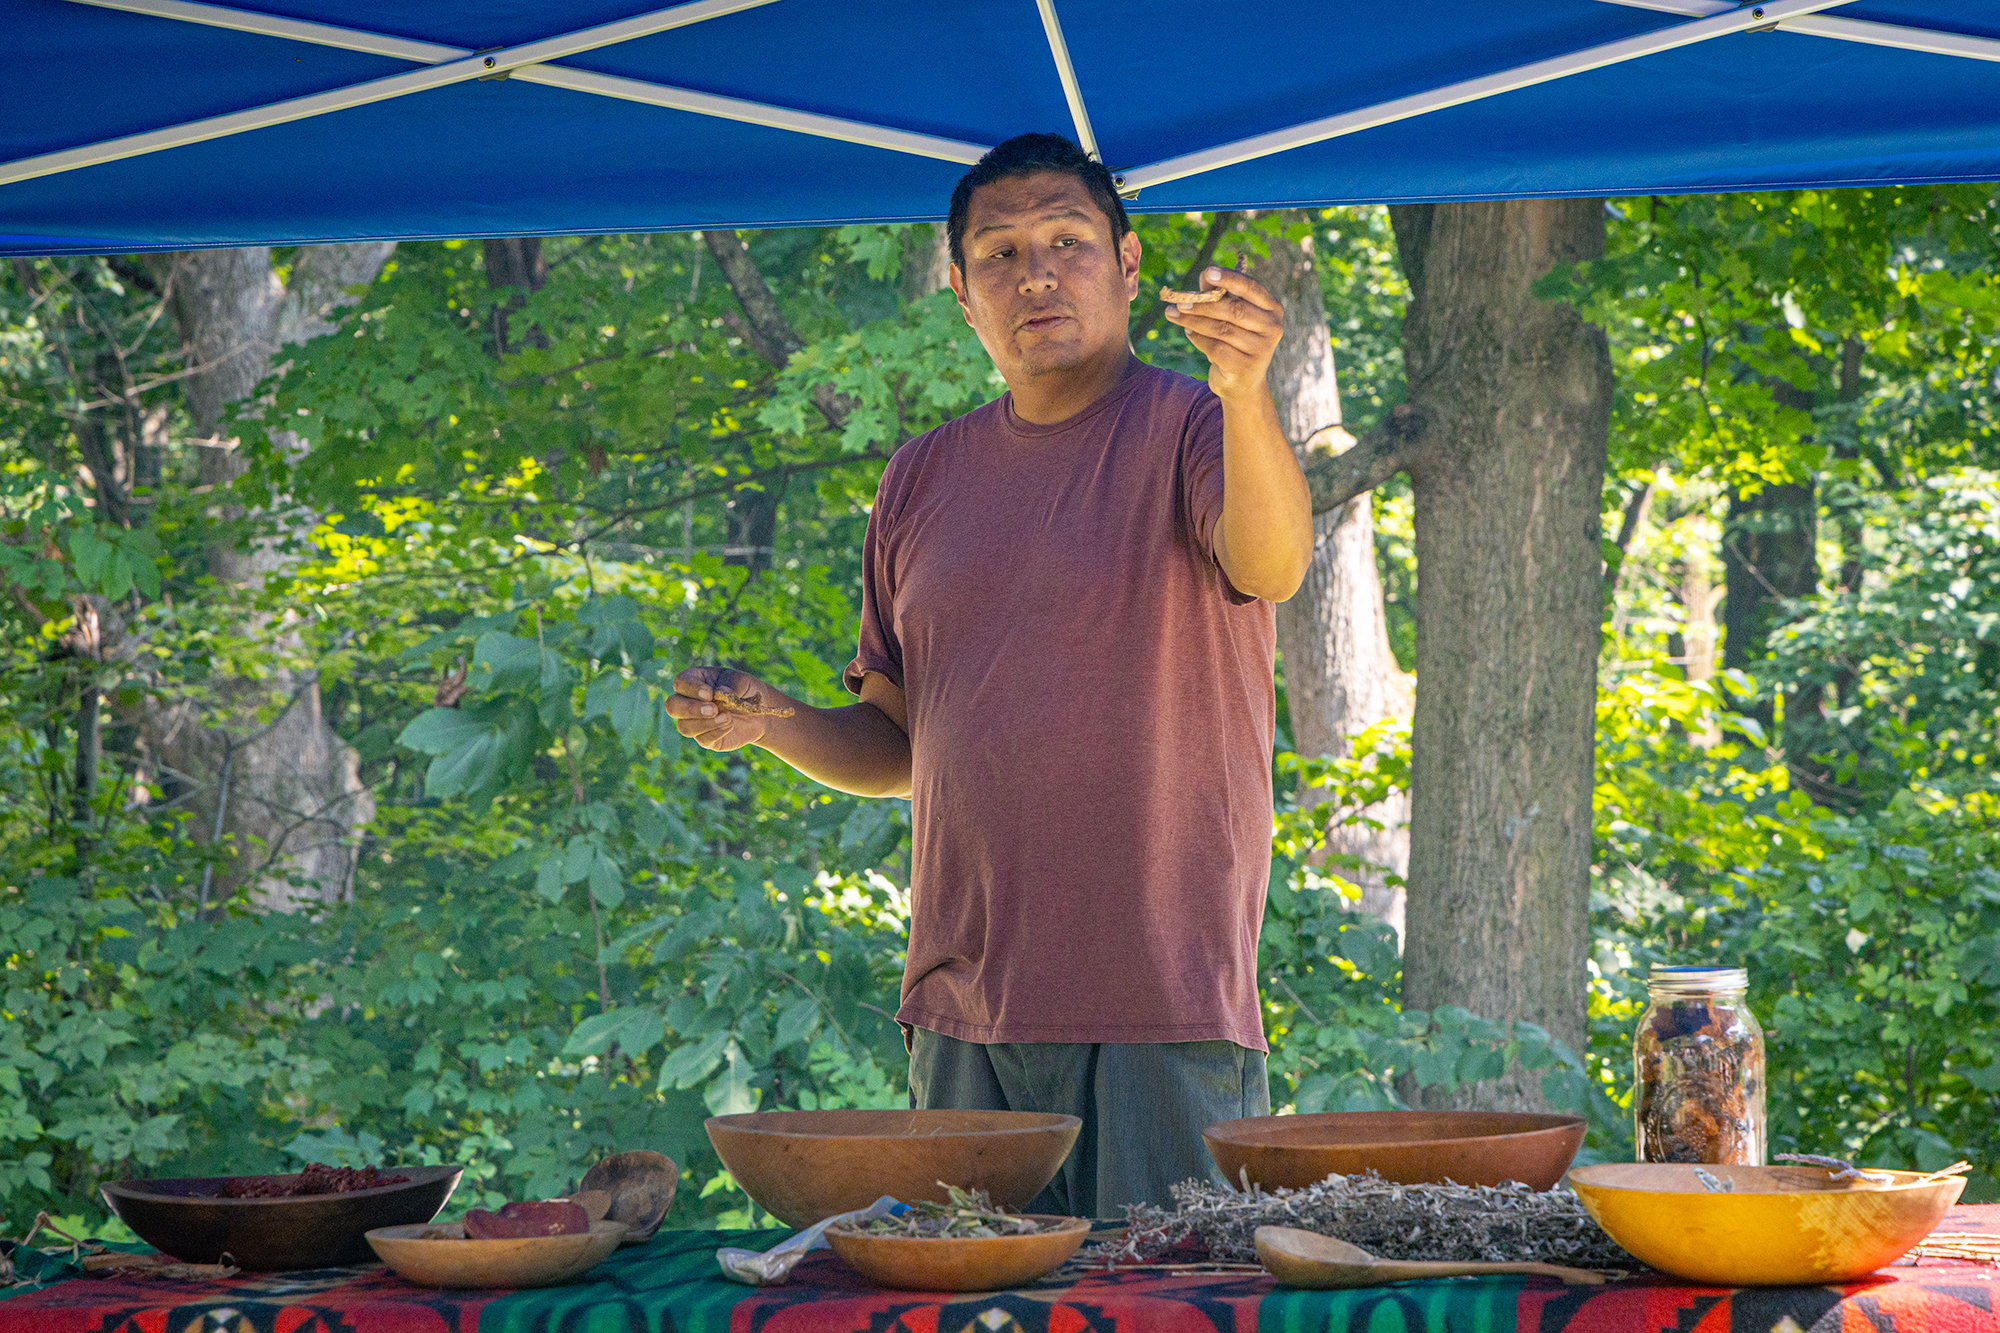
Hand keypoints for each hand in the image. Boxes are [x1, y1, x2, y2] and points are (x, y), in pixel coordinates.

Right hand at [665, 666, 790, 751]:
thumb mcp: (743, 681)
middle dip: (691, 709)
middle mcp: (689, 701)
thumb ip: (731, 685)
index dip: (692, 689)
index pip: (681, 683)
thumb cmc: (746, 691)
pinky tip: (730, 725)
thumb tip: (718, 694)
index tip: (710, 693)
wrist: (760, 713)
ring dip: (705, 724)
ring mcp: (695, 722)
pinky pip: (702, 739)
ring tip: (728, 717)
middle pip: (672, 706)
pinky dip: (716, 733)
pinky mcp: (705, 738)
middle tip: (713, 709)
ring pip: (684, 727)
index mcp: (695, 681)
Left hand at [1163, 266, 1284, 402]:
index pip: (1251, 288)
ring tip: (1174, 314)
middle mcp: (1272, 328)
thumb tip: (1204, 275)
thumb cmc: (1236, 342)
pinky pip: (1216, 348)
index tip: (1207, 272)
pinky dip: (1198, 338)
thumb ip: (1220, 296)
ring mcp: (1261, 350)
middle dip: (1203, 305)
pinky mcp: (1245, 367)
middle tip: (1180, 302)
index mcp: (1272, 309)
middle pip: (1234, 310)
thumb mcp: (1232, 317)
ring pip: (1222, 329)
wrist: (1242, 383)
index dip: (1229, 279)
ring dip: (1194, 321)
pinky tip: (1188, 332)